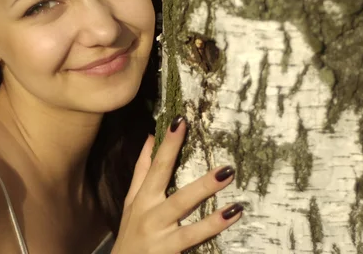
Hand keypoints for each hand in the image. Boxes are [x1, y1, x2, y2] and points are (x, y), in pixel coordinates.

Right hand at [111, 115, 242, 253]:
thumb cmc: (130, 233)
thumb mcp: (132, 201)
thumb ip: (142, 170)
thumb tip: (149, 138)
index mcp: (143, 198)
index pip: (156, 166)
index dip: (168, 144)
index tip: (181, 121)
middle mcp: (149, 214)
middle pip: (174, 191)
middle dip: (198, 179)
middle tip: (225, 165)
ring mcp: (159, 235)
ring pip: (184, 214)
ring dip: (208, 199)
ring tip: (231, 185)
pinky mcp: (168, 252)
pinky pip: (193, 239)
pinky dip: (213, 228)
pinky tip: (232, 215)